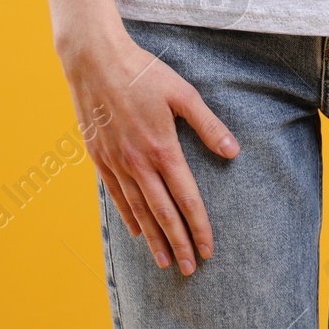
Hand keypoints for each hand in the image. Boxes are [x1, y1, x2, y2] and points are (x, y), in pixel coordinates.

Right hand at [63, 32, 239, 275]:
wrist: (94, 60)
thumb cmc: (142, 72)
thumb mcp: (183, 93)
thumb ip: (208, 125)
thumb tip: (233, 152)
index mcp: (162, 148)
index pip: (186, 198)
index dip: (199, 226)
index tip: (208, 248)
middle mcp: (138, 162)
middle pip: (162, 213)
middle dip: (178, 243)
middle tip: (191, 268)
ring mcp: (116, 162)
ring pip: (138, 210)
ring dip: (153, 238)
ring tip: (165, 261)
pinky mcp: (100, 157)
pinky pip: (116, 195)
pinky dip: (128, 216)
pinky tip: (137, 231)